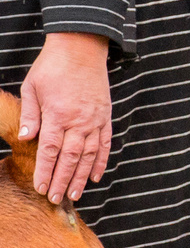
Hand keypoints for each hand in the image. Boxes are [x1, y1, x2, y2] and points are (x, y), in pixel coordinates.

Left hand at [20, 31, 110, 204]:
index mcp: (58, 114)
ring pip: (89, 154)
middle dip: (61, 180)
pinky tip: (95, 175)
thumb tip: (26, 139)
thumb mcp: (32, 88)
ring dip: (81, 176)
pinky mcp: (105, 116)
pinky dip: (101, 161)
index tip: (39, 187)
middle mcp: (79, 120)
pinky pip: (105, 143)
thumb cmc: (52, 67)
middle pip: (70, 157)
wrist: (81, 48)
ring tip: (75, 193)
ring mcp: (95, 119)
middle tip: (55, 198)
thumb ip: (30, 116)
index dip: (45, 171)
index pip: (50, 150)